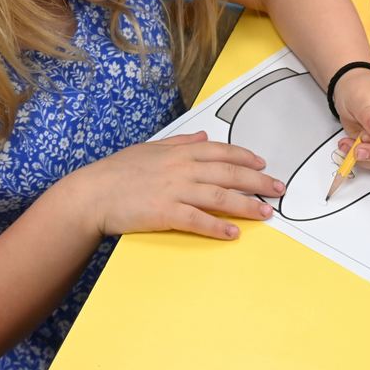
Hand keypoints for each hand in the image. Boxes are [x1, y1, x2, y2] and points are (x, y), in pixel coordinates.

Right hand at [66, 132, 285, 239]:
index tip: (264, 165)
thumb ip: (180, 143)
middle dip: (258, 181)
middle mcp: (182, 169)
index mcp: (180, 152)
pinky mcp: (165, 213)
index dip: (246, 158)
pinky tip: (233, 234)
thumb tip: (203, 136)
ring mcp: (175, 191)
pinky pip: (198, 220)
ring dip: (246, 205)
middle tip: (279, 190)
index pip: (221, 152)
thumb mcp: (150, 148)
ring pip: (220, 196)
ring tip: (266, 213)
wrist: (90, 194)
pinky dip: (217, 227)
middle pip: (229, 174)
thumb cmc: (117, 171)